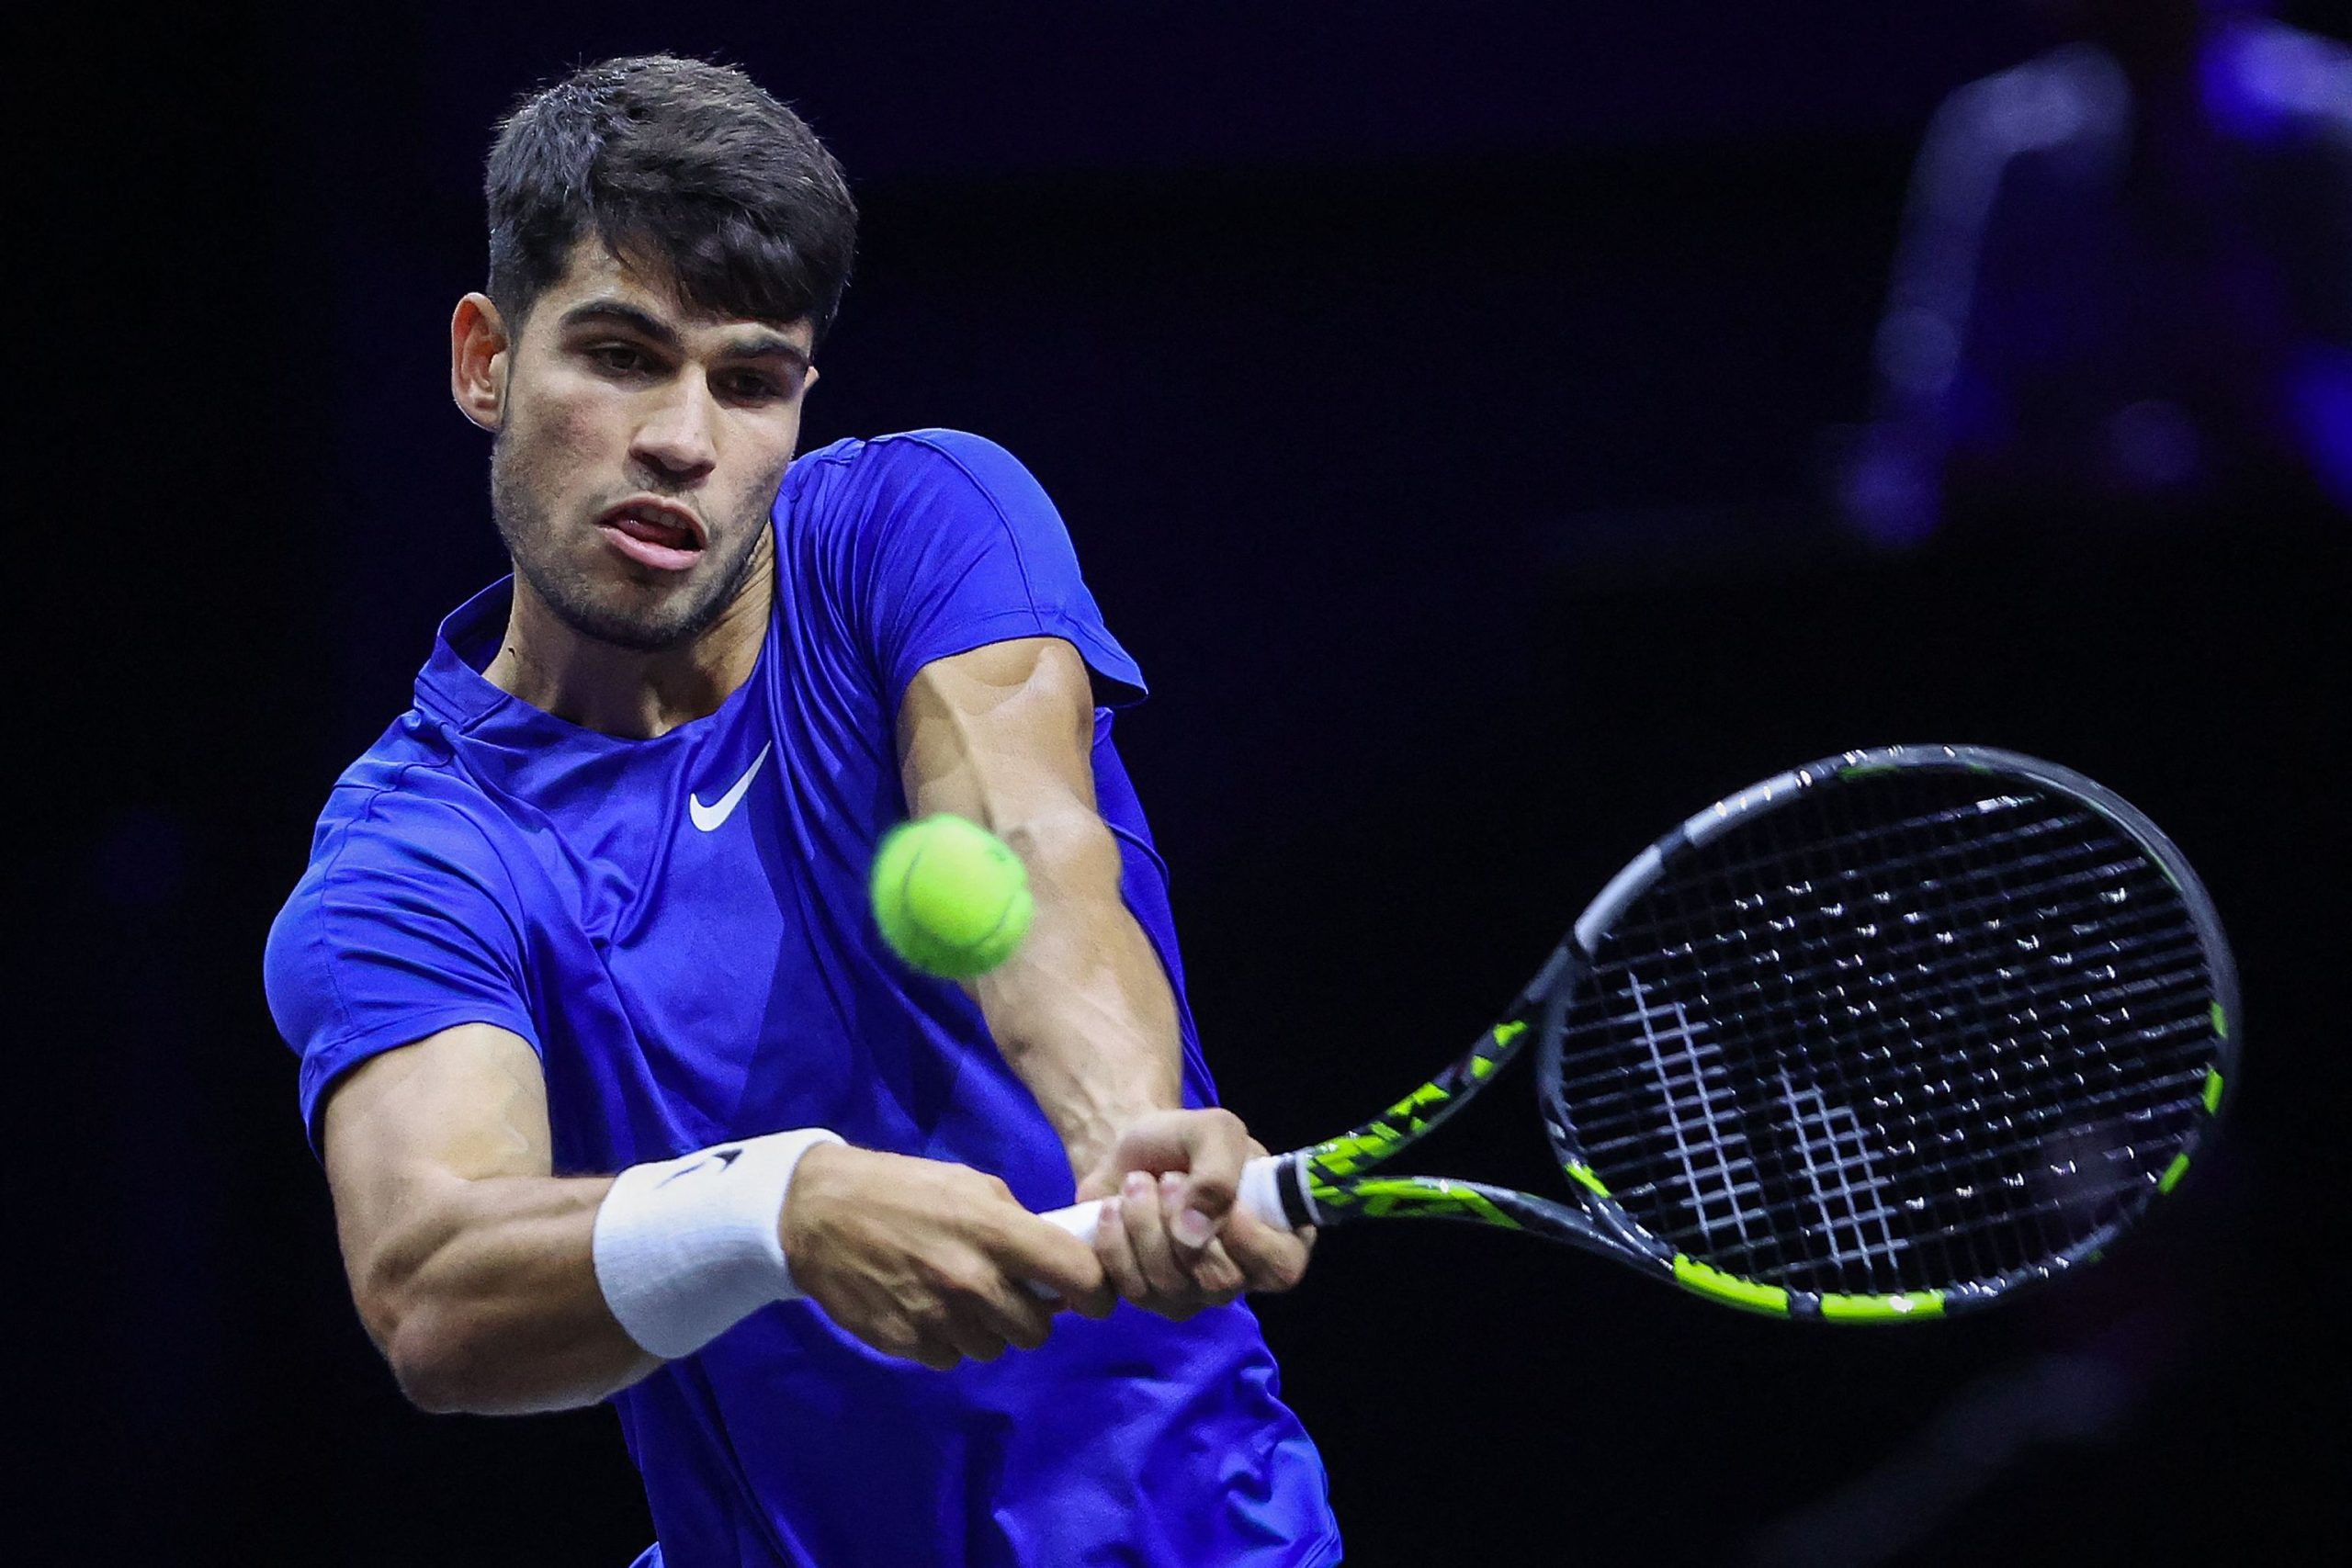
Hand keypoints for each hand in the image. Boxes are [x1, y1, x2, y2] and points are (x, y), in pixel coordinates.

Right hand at [781, 1144, 1114, 1369]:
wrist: (818, 1212)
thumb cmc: (903, 1188)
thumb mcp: (971, 1185)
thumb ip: (1019, 1224)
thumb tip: (1058, 1266)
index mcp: (996, 1231)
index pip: (1079, 1278)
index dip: (1097, 1293)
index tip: (1092, 1297)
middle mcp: (971, 1280)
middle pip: (1039, 1331)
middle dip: (1034, 1315)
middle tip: (1011, 1293)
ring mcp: (937, 1317)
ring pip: (995, 1349)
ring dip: (989, 1329)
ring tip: (962, 1297)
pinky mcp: (905, 1342)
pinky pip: (950, 1358)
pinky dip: (947, 1340)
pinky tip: (928, 1307)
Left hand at [1073, 1109, 1313, 1320]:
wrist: (1129, 1152)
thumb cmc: (1184, 1141)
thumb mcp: (1213, 1131)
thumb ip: (1219, 1173)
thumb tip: (1195, 1234)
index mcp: (1278, 1235)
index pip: (1281, 1266)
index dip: (1246, 1236)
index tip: (1212, 1191)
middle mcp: (1243, 1275)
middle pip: (1220, 1281)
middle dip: (1180, 1221)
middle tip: (1167, 1178)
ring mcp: (1197, 1294)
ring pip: (1171, 1286)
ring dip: (1144, 1224)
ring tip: (1137, 1184)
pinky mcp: (1152, 1300)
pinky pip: (1133, 1289)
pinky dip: (1115, 1242)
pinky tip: (1114, 1209)